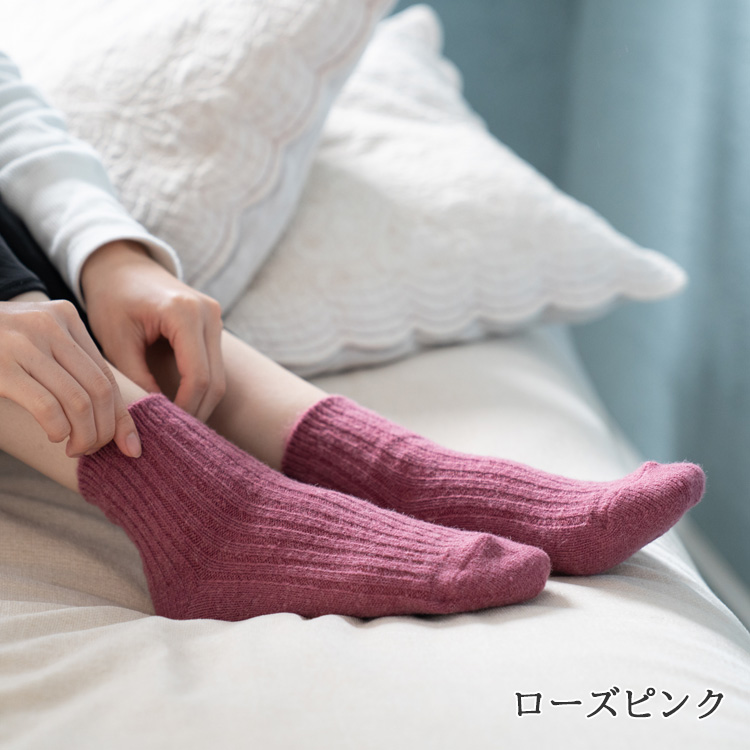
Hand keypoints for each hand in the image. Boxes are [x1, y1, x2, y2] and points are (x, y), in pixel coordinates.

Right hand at [0, 292, 141, 457]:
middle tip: (94, 450)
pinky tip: (55, 437)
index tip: (130, 447)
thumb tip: (114, 418)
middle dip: (106, 430)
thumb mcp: (37, 345)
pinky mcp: (2, 366)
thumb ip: (70, 367)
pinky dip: (60, 430)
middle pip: (100, 390)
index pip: (108, 375)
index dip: (123, 417)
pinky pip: (49, 406)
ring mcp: (24, 342)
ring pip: (80, 401)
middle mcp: (49, 325)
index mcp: (65, 318)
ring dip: (85, 436)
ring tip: (75, 449)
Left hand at [81, 241, 225, 421]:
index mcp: (184, 313)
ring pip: (220, 377)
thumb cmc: (112, 300)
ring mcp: (216, 318)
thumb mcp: (115, 341)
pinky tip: (181, 405)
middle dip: (196, 411)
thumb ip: (136, 379)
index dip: (185, 408)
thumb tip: (152, 418)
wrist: (122, 266)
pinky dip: (201, 389)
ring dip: (201, 403)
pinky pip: (215, 367)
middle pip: (216, 381)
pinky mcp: (214, 325)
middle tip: (173, 436)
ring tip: (176, 424)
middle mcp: (209, 314)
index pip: (198, 376)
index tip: (165, 429)